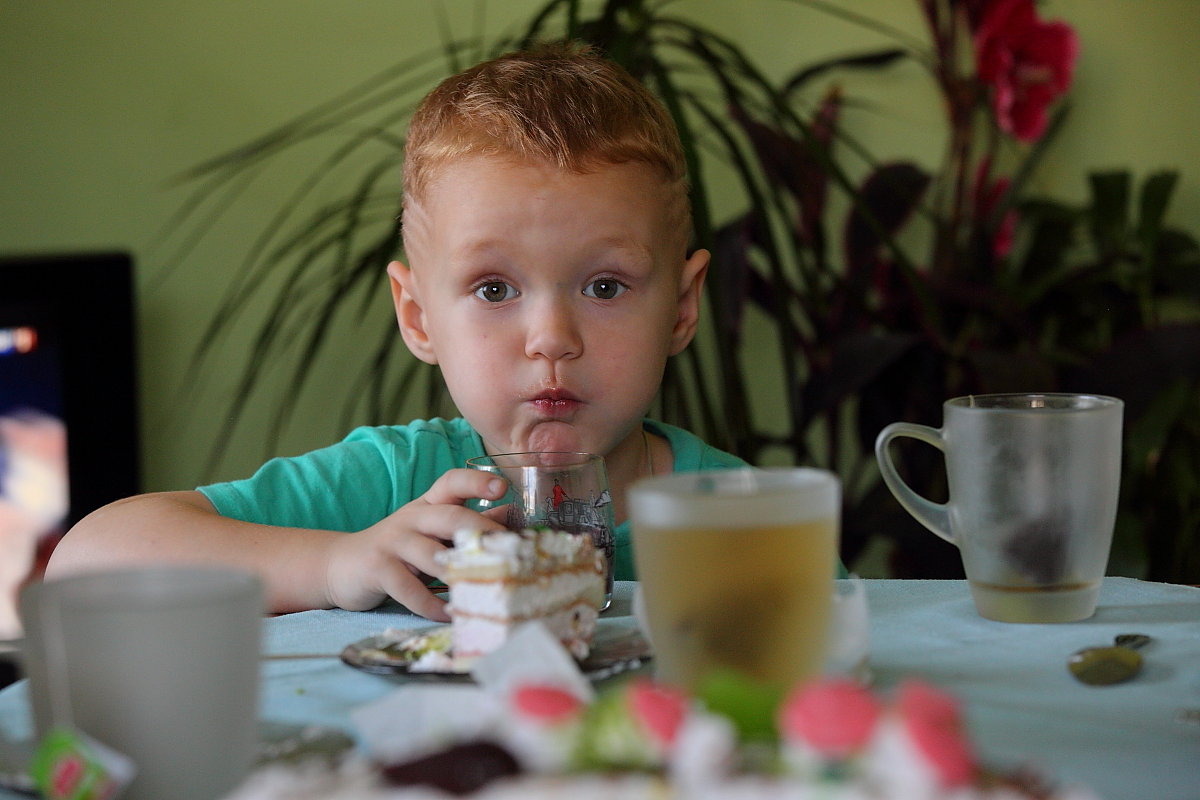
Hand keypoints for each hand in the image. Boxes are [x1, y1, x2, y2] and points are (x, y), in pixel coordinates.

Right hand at [324, 468, 506, 619]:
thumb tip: (511, 517)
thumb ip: (466, 525)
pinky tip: (448, 614)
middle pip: (450, 517)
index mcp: (428, 504)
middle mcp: (411, 517)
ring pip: (431, 554)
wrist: (340, 564)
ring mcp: (393, 542)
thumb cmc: (398, 549)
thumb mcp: (430, 531)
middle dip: (481, 532)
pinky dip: (430, 604)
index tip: (501, 488)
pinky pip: (408, 588)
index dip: (476, 482)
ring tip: (486, 588)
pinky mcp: (378, 569)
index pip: (451, 482)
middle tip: (509, 550)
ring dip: (459, 573)